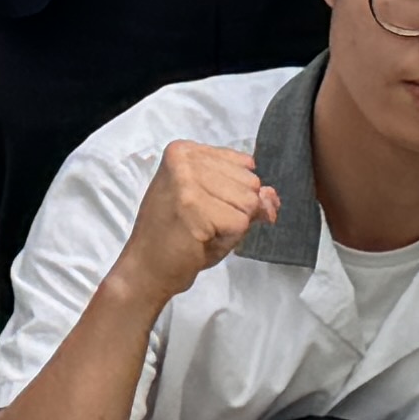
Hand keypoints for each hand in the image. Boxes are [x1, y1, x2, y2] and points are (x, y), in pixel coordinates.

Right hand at [108, 135, 286, 304]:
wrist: (147, 268)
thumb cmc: (178, 237)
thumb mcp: (213, 205)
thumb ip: (245, 194)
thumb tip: (272, 198)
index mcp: (185, 150)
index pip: (245, 165)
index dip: (235, 195)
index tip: (203, 207)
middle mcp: (184, 158)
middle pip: (250, 182)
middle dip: (236, 210)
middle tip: (202, 223)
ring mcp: (187, 180)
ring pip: (249, 202)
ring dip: (232, 225)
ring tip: (202, 231)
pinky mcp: (194, 205)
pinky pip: (241, 223)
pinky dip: (229, 239)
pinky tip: (202, 240)